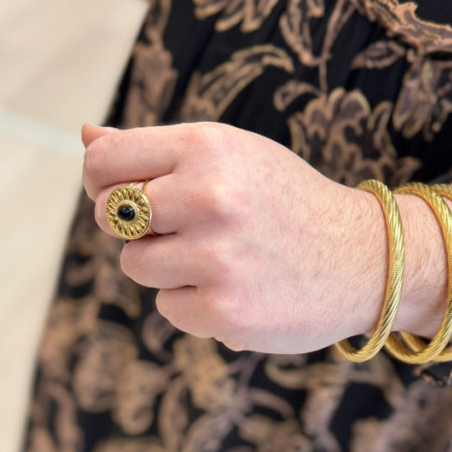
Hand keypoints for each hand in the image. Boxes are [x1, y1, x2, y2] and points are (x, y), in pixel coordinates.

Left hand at [82, 123, 388, 352]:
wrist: (364, 259)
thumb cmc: (288, 204)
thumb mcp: (235, 156)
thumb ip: (159, 151)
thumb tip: (86, 138)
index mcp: (208, 147)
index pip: (103, 163)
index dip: (103, 182)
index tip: (126, 195)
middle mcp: (209, 197)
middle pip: (111, 216)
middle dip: (137, 226)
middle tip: (187, 229)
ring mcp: (217, 259)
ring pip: (136, 265)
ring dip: (167, 268)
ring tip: (222, 260)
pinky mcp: (224, 312)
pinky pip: (167, 307)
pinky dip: (193, 304)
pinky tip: (237, 290)